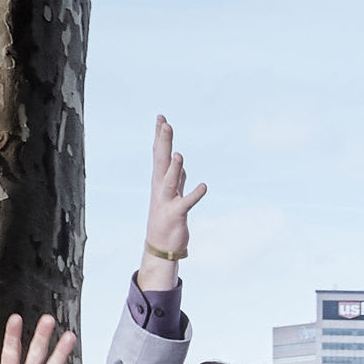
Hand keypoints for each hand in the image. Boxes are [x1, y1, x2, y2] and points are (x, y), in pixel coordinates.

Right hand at [136, 116, 203, 287]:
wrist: (160, 245)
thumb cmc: (167, 218)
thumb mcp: (172, 195)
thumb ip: (177, 179)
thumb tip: (181, 166)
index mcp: (160, 181)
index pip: (159, 154)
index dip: (159, 136)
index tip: (161, 118)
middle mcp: (160, 188)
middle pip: (161, 161)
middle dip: (163, 142)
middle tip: (164, 123)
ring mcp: (167, 201)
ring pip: (170, 180)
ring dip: (174, 168)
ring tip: (178, 153)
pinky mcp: (176, 214)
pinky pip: (186, 203)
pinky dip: (194, 194)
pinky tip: (204, 186)